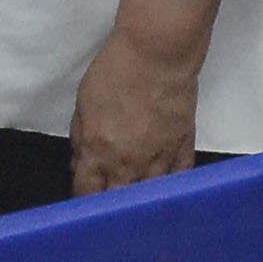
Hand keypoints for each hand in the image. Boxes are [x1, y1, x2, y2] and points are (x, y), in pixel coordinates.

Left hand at [71, 0, 215, 195]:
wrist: (156, 54)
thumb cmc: (116, 72)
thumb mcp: (83, 104)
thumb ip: (80, 139)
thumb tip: (80, 164)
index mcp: (98, 152)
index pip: (86, 193)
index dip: (83, 200)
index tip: (83, 202)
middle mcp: (128, 164)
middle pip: (117, 202)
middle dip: (110, 206)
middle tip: (108, 207)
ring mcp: (158, 160)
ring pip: (148, 198)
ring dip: (140, 202)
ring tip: (136, 207)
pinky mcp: (183, 148)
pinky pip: (178, 180)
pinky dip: (170, 188)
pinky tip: (164, 192)